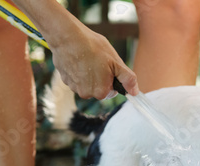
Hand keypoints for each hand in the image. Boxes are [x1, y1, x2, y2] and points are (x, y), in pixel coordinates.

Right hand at [12, 0, 138, 99]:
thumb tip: (135, 93)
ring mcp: (74, 88)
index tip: (108, 66)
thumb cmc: (93, 47)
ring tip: (87, 58)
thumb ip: (128, 79)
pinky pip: (76, 78)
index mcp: (101, 92)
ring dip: (88, 74)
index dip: (112, 78)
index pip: (112, 91)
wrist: (67, 37)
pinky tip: (78, 59)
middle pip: (98, 88)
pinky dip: (78, 71)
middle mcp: (87, 94)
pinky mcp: (65, 80)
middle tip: (98, 61)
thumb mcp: (116, 62)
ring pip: (87, 83)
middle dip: (100, 77)